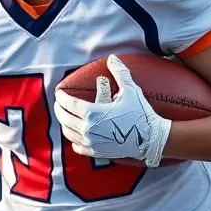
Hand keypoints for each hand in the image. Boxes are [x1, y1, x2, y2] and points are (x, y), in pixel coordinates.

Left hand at [54, 54, 170, 167]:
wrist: (151, 139)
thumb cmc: (141, 113)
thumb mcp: (130, 90)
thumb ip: (119, 73)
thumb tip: (112, 58)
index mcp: (92, 113)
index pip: (69, 104)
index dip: (62, 97)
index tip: (59, 92)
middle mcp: (88, 129)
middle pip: (64, 118)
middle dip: (60, 109)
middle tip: (60, 103)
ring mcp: (91, 143)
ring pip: (68, 132)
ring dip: (64, 123)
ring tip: (65, 116)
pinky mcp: (97, 152)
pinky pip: (77, 147)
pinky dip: (73, 139)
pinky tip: (76, 134)